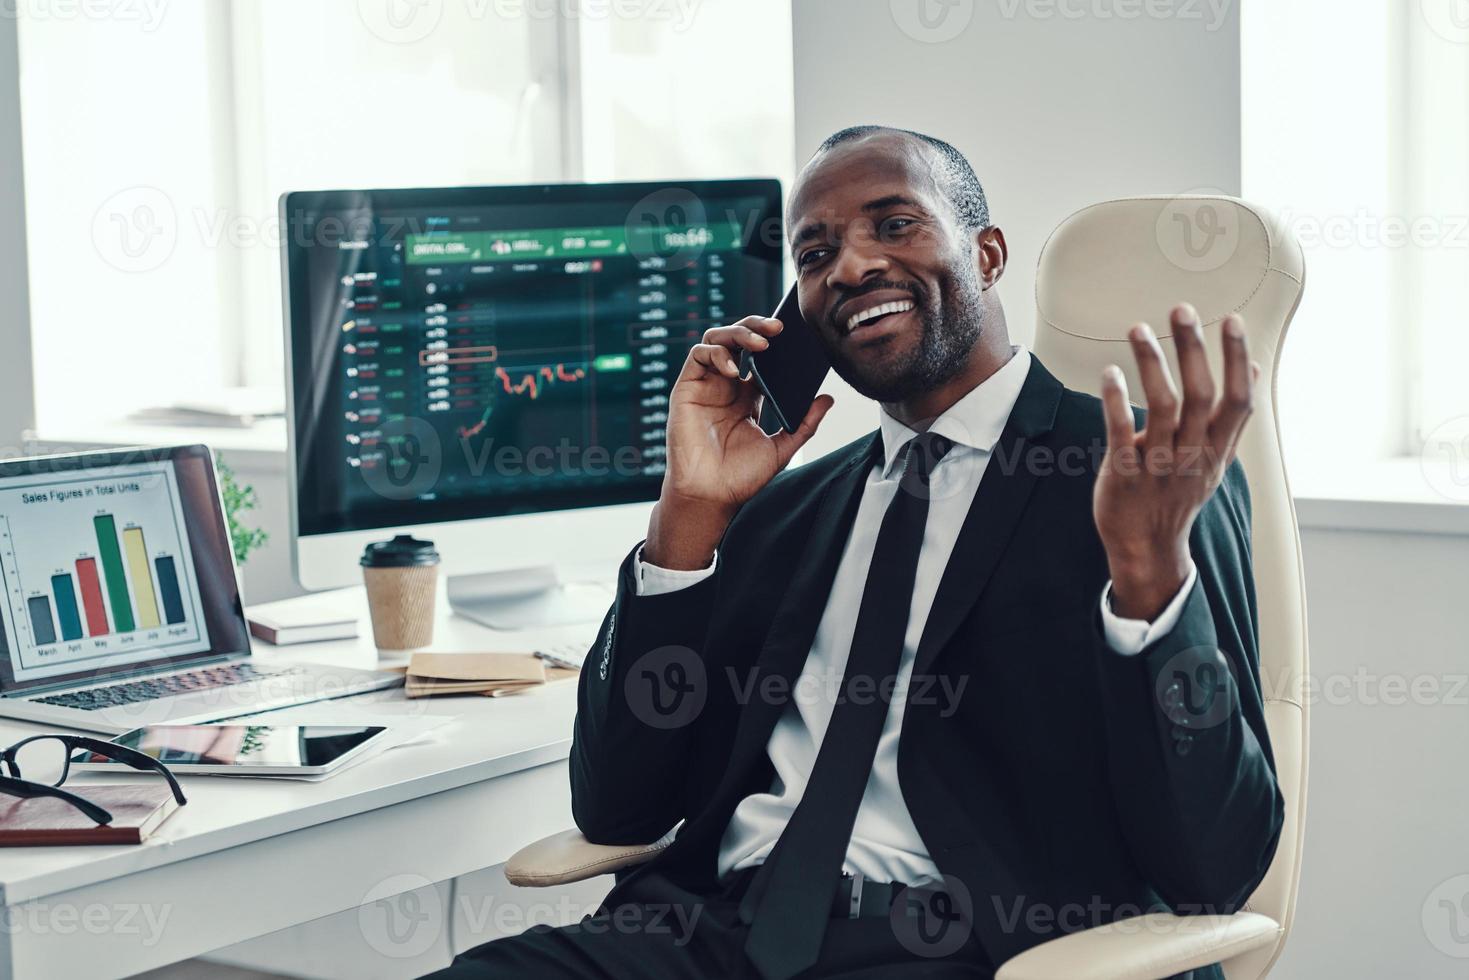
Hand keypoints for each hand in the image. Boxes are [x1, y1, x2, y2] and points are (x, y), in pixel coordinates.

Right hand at [645, 316, 833, 568]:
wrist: (712, 497)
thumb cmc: (741, 477)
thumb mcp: (781, 448)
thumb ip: (804, 423)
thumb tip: (828, 399)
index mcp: (747, 396)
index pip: (760, 356)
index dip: (774, 342)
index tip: (795, 336)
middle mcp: (726, 386)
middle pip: (738, 339)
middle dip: (756, 326)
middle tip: (779, 326)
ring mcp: (706, 385)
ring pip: (717, 339)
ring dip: (738, 333)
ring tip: (761, 343)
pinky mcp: (686, 389)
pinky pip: (697, 356)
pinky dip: (717, 354)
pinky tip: (735, 370)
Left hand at [1094, 303, 1258, 619]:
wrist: (1148, 548)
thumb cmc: (1177, 495)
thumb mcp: (1214, 460)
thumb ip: (1229, 416)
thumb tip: (1252, 369)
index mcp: (1216, 449)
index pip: (1237, 400)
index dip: (1236, 360)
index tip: (1232, 321)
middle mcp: (1193, 455)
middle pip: (1199, 395)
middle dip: (1193, 349)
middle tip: (1182, 308)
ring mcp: (1159, 466)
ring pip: (1161, 407)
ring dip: (1151, 363)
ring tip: (1138, 328)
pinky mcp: (1124, 475)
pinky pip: (1121, 433)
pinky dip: (1116, 400)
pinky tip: (1110, 371)